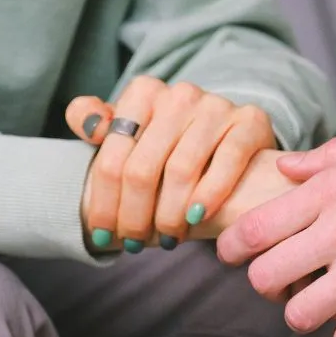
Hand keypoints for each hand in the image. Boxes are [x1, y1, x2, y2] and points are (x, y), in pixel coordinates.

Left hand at [66, 76, 275, 250]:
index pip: (112, 158)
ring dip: (170, 215)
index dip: (104, 203)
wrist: (230, 136)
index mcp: (143, 92)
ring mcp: (216, 106)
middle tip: (134, 244)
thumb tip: (86, 121)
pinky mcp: (250, 120)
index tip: (102, 235)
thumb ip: (97, 122)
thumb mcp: (130, 131)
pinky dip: (209, 195)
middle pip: (142, 169)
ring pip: (181, 171)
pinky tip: (196, 219)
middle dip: (134, 216)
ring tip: (167, 239)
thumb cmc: (170, 144)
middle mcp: (179, 94)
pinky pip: (227, 162)